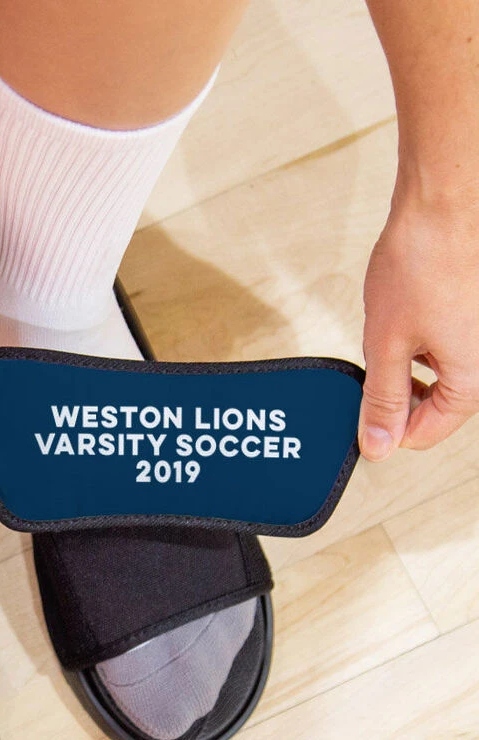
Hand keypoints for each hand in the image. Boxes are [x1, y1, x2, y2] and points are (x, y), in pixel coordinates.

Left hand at [359, 184, 478, 459]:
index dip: (388, 429)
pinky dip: (419, 341)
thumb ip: (382, 399)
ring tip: (387, 333)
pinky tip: (402, 316)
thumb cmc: (421, 265)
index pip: (427, 432)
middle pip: (437, 405)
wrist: (443, 205)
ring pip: (439, 373)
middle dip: (398, 393)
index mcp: (472, 377)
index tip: (361, 415)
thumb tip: (379, 445)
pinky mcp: (474, 314)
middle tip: (369, 368)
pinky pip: (446, 344)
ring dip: (406, 366)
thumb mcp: (386, 344)